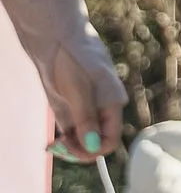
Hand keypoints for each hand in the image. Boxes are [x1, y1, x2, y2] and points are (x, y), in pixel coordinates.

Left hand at [47, 46, 125, 161]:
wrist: (58, 41)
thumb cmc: (73, 60)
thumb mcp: (79, 90)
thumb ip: (85, 119)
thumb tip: (91, 147)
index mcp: (113, 104)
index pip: (110, 139)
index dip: (95, 150)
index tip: (75, 150)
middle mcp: (103, 110)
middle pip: (96, 143)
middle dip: (80, 150)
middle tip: (60, 146)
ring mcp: (87, 110)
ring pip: (83, 140)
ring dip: (70, 148)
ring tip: (55, 145)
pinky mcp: (72, 110)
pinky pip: (72, 133)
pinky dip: (64, 141)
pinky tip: (53, 143)